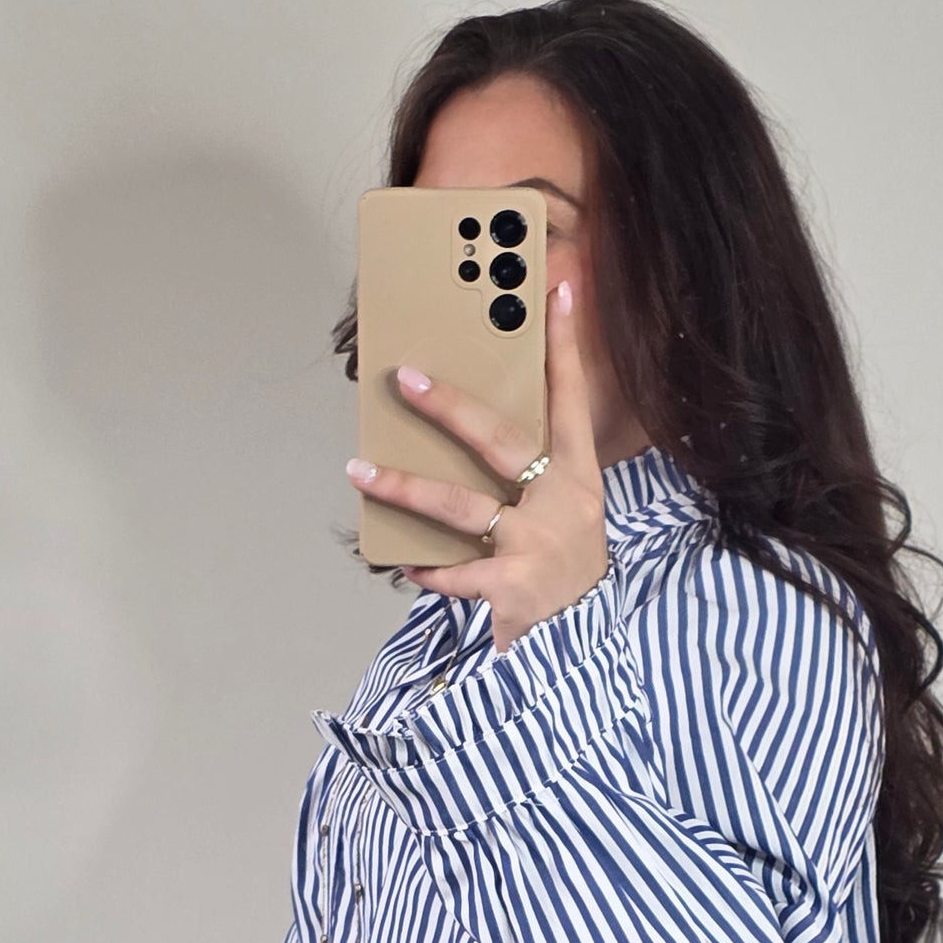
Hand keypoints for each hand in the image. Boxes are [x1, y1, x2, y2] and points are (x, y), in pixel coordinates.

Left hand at [345, 276, 606, 652]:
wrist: (583, 649)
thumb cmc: (565, 573)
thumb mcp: (567, 516)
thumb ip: (534, 477)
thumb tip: (468, 435)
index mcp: (581, 479)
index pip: (572, 402)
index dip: (564, 349)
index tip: (554, 294)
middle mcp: (563, 504)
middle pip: (500, 442)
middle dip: (451, 409)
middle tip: (407, 380)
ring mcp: (537, 545)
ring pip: (459, 506)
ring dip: (404, 487)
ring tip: (359, 469)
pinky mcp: (512, 589)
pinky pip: (453, 572)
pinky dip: (425, 567)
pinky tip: (402, 562)